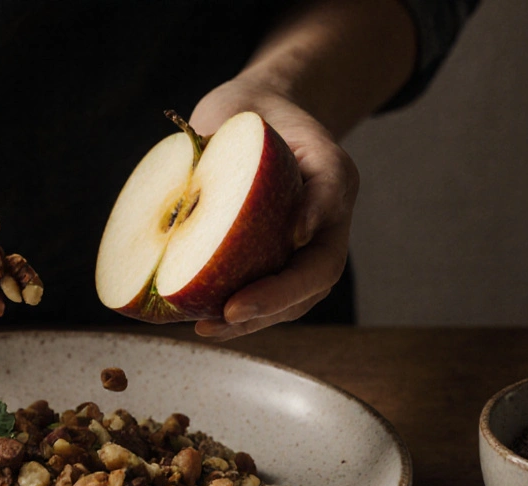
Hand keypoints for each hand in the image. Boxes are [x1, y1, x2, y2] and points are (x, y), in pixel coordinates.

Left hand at [187, 76, 359, 339]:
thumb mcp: (262, 119)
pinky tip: (196, 320)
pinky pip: (256, 292)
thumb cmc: (251, 115)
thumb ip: (273, 154)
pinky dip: (231, 313)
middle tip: (226, 316)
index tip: (247, 295)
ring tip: (207, 328)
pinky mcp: (267, 258)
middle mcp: (320, 226)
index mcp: (331, 191)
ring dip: (249, 321)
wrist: (245, 115)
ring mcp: (297, 246)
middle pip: (308, 286)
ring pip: (288, 301)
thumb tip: (296, 232)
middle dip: (269, 307)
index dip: (291, 280)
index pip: (323, 251)